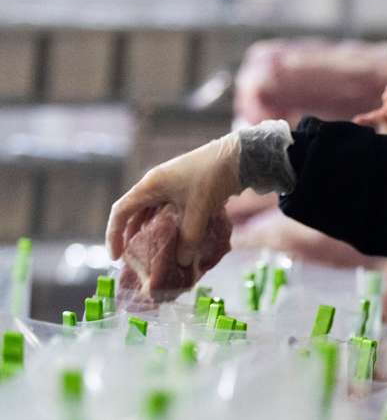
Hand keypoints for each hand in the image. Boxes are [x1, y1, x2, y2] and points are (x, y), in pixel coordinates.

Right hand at [107, 134, 242, 263]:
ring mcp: (171, 185)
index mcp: (150, 185)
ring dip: (153, 233)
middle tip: (137, 260)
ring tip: (156, 255)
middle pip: (136, 214)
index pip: (121, 211)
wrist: (239, 156)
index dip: (114, 234)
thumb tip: (182, 262)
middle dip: (133, 237)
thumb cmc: (212, 178)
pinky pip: (170, 211)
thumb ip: (189, 238)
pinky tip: (178, 241)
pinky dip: (170, 227)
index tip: (115, 256)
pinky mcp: (186, 189)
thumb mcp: (199, 210)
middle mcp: (156, 184)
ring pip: (154, 213)